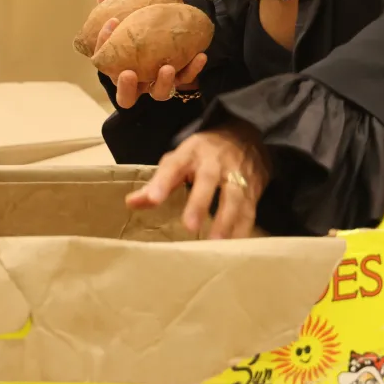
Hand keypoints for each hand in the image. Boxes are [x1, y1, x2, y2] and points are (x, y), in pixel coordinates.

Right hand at [95, 0, 207, 108]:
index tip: (112, 23)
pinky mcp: (180, 80)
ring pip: (159, 94)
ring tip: (167, 67)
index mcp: (118, 70)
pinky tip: (200, 55)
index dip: (103, 46)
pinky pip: (186, 79)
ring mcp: (159, 84)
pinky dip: (192, 69)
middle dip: (125, 88)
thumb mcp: (126, 22)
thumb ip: (113, 9)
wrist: (167, 36)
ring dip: (163, 83)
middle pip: (126, 98)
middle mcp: (138, 83)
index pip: (104, 65)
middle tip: (128, 73)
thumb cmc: (140, 33)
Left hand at [126, 120, 268, 238]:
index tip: (152, 199)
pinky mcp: (253, 188)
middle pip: (208, 180)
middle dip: (199, 203)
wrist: (246, 136)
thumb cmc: (203, 154)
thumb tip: (131, 203)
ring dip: (226, 220)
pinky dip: (243, 228)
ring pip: (234, 197)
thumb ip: (157, 182)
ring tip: (216, 243)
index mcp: (191, 153)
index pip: (174, 165)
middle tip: (190, 226)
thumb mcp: (179, 160)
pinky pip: (249, 209)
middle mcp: (215, 162)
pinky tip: (235, 246)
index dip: (162, 182)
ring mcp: (237, 174)